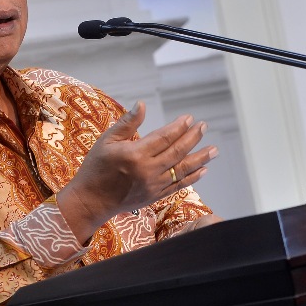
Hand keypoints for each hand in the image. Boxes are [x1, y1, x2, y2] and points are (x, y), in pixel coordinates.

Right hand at [57, 101, 217, 241]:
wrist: (91, 201)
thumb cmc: (96, 167)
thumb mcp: (107, 141)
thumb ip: (127, 123)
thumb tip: (142, 105)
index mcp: (135, 154)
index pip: (164, 137)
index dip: (179, 127)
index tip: (189, 118)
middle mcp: (148, 170)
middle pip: (177, 152)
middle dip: (193, 138)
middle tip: (203, 126)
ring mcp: (153, 185)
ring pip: (182, 169)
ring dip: (200, 159)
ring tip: (214, 150)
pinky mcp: (155, 196)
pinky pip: (178, 186)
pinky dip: (192, 178)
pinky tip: (203, 170)